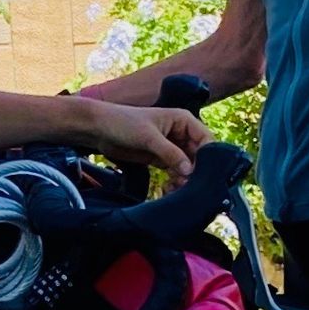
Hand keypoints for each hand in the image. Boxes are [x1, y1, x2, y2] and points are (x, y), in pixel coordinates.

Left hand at [67, 98, 211, 177]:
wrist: (100, 129)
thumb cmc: (124, 123)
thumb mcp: (149, 137)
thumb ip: (170, 153)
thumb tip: (189, 171)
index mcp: (184, 121)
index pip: (206, 139)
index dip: (209, 155)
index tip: (206, 172)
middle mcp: (181, 133)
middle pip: (198, 155)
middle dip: (197, 170)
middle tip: (194, 186)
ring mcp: (171, 147)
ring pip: (187, 165)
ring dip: (186, 178)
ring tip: (181, 188)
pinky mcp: (160, 159)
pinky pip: (174, 171)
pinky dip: (176, 180)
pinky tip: (172, 188)